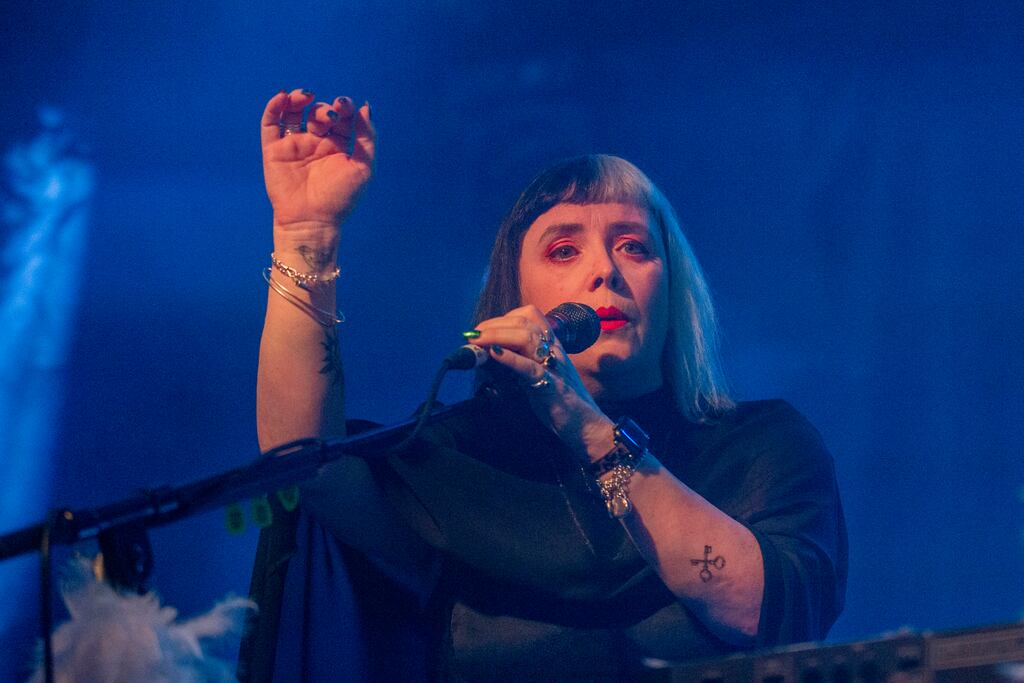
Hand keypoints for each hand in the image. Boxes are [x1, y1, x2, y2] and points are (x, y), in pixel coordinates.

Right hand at [260, 89, 375, 237]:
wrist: (312, 221)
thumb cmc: (340, 199)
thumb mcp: (363, 168)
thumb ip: (367, 138)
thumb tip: (365, 107)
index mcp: (338, 146)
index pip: (341, 118)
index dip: (344, 107)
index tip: (345, 106)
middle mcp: (316, 143)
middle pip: (319, 113)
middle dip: (325, 109)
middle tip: (330, 116)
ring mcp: (294, 145)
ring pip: (293, 112)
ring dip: (299, 99)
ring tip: (306, 96)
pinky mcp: (274, 150)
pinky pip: (270, 123)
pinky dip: (274, 107)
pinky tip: (283, 97)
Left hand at [473, 305, 614, 459]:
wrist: (587, 426)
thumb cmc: (560, 403)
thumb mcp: (537, 377)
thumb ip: (518, 364)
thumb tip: (489, 357)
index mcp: (552, 346)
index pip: (530, 316)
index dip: (503, 317)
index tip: (483, 329)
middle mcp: (554, 351)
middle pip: (525, 322)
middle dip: (494, 324)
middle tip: (473, 335)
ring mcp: (554, 367)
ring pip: (527, 337)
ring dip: (498, 335)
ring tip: (478, 341)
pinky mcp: (552, 387)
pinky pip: (530, 368)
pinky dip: (511, 359)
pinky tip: (494, 354)